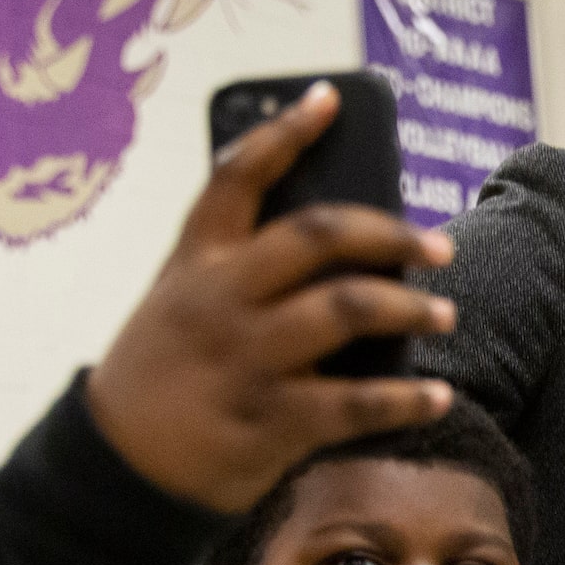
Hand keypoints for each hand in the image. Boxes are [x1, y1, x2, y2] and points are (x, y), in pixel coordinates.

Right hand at [88, 79, 458, 513]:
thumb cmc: (163, 374)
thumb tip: (330, 243)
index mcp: (196, 262)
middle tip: (438, 246)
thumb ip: (234, 269)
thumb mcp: (175, 302)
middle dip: (389, 233)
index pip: (237, 177)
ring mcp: (248, 359)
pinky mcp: (271, 421)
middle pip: (316, 236)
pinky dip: (405, 400)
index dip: (285, 132)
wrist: (118, 465)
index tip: (330, 100)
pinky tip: (437, 396)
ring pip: (347, 310)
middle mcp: (222, 300)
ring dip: (410, 308)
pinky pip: (355, 404)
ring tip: (445, 313)